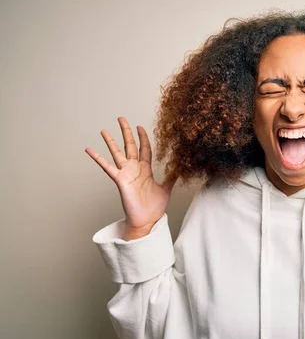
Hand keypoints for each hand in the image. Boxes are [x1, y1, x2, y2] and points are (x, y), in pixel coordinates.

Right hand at [85, 117, 178, 231]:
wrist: (147, 220)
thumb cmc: (154, 207)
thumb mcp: (166, 188)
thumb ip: (171, 177)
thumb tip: (181, 168)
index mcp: (146, 169)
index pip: (144, 149)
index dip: (143, 138)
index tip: (140, 126)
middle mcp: (134, 169)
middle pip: (130, 146)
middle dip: (126, 132)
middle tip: (122, 118)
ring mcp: (126, 173)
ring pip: (117, 153)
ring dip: (110, 142)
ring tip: (104, 130)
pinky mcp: (119, 180)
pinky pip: (107, 167)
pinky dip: (98, 158)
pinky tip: (89, 149)